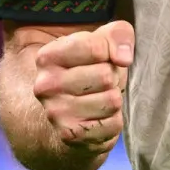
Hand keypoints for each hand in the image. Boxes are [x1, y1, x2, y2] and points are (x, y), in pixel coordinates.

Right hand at [32, 20, 134, 153]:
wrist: (68, 115)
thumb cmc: (89, 71)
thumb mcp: (100, 42)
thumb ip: (117, 34)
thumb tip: (123, 58)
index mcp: (47, 57)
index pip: (96, 47)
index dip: (111, 52)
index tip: (103, 57)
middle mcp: (46, 85)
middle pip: (106, 75)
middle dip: (112, 77)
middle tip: (99, 83)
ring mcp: (56, 112)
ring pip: (112, 100)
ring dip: (113, 100)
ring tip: (98, 98)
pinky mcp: (71, 135)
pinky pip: (114, 123)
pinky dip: (113, 120)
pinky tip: (98, 117)